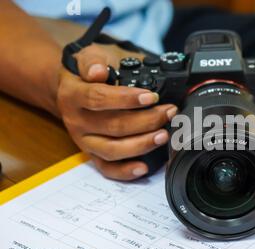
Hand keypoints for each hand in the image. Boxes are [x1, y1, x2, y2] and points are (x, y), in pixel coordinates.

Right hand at [57, 45, 177, 180]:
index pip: (99, 99)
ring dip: (141, 144)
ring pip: (112, 150)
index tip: (151, 97)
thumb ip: (93, 61)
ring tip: (164, 135)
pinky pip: (107, 168)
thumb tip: (98, 71)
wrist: (71, 88)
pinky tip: (144, 167)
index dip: (126, 99)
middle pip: (112, 126)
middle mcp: (77, 121)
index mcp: (73, 95)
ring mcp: (84, 141)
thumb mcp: (89, 56)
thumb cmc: (88, 72)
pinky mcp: (92, 154)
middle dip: (146, 121)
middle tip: (169, 112)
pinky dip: (125, 171)